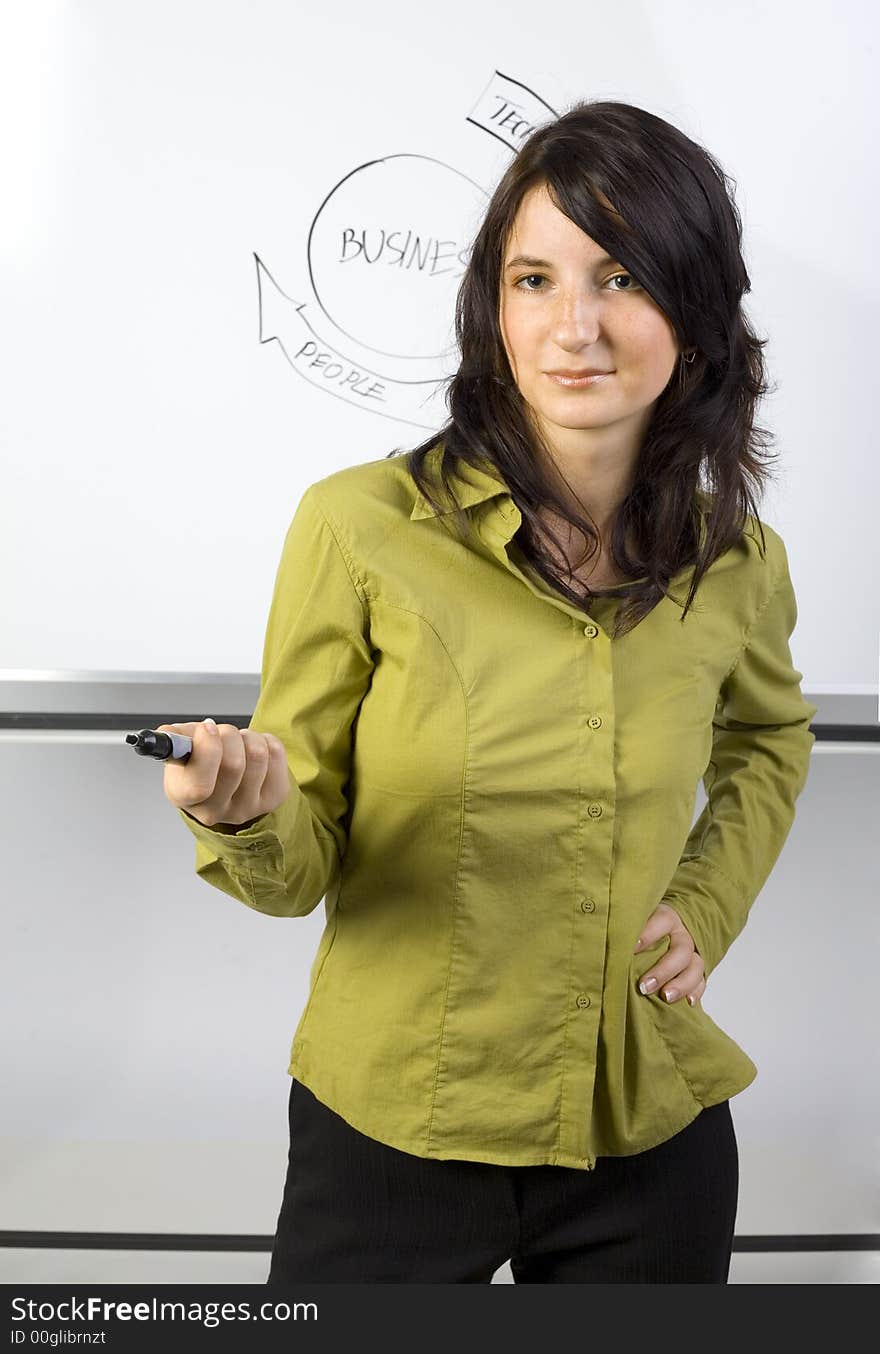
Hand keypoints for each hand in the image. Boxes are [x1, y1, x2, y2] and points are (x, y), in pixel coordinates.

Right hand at [158, 718, 290, 826]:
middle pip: (233, 765)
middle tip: (221, 732)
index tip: (207, 728)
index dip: (207, 751)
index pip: (199, 786)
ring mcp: (247, 808)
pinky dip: (265, 739)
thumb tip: (168, 733)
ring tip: (238, 741)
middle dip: (228, 734)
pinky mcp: (273, 797)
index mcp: (184, 797)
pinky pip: (276, 754)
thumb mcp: (179, 750)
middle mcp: (216, 810)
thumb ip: (172, 738)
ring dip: (247, 736)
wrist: (224, 778)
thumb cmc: (199, 762)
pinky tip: (253, 748)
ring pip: (258, 755)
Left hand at [633, 903, 706, 1006]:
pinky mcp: (696, 970)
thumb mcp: (635, 922)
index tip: (632, 950)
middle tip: (644, 985)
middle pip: (681, 950)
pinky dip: (696, 992)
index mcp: (666, 918)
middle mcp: (681, 935)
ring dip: (681, 984)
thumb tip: (601, 943)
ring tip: (665, 997)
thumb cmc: (642, 928)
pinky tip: (688, 1002)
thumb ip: (624, 929)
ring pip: (695, 966)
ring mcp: (692, 953)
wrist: (664, 930)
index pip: (663, 921)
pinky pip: (701, 981)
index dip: (649, 934)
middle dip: (663, 970)